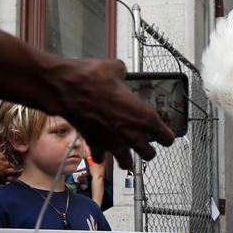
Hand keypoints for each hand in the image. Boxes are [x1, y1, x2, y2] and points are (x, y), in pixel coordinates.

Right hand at [51, 58, 174, 169]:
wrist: (66, 89)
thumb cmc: (92, 77)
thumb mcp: (116, 69)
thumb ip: (124, 76)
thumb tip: (121, 74)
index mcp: (145, 117)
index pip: (167, 138)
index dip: (166, 135)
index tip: (163, 133)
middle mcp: (132, 135)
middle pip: (149, 154)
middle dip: (148, 149)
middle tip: (144, 142)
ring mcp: (114, 143)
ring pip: (127, 163)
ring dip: (128, 158)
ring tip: (126, 150)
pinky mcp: (96, 145)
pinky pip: (102, 157)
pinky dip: (103, 154)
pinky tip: (102, 147)